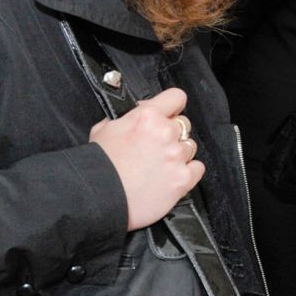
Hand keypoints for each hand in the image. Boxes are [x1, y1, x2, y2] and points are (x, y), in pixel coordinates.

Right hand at [89, 87, 204, 230]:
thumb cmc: (98, 167)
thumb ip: (125, 119)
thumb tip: (134, 116)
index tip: (169, 112)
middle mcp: (165, 133)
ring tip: (158, 165)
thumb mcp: (103, 130)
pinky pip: (197, 168)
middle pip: (183, 124)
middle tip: (155, 146)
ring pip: (190, 146)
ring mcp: (176, 156)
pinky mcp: (183, 178)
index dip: (172, 105)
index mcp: (146, 117)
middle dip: (171, 133)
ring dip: (178, 153)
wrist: (98, 198)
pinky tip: (171, 175)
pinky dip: (188, 172)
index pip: (175, 97)